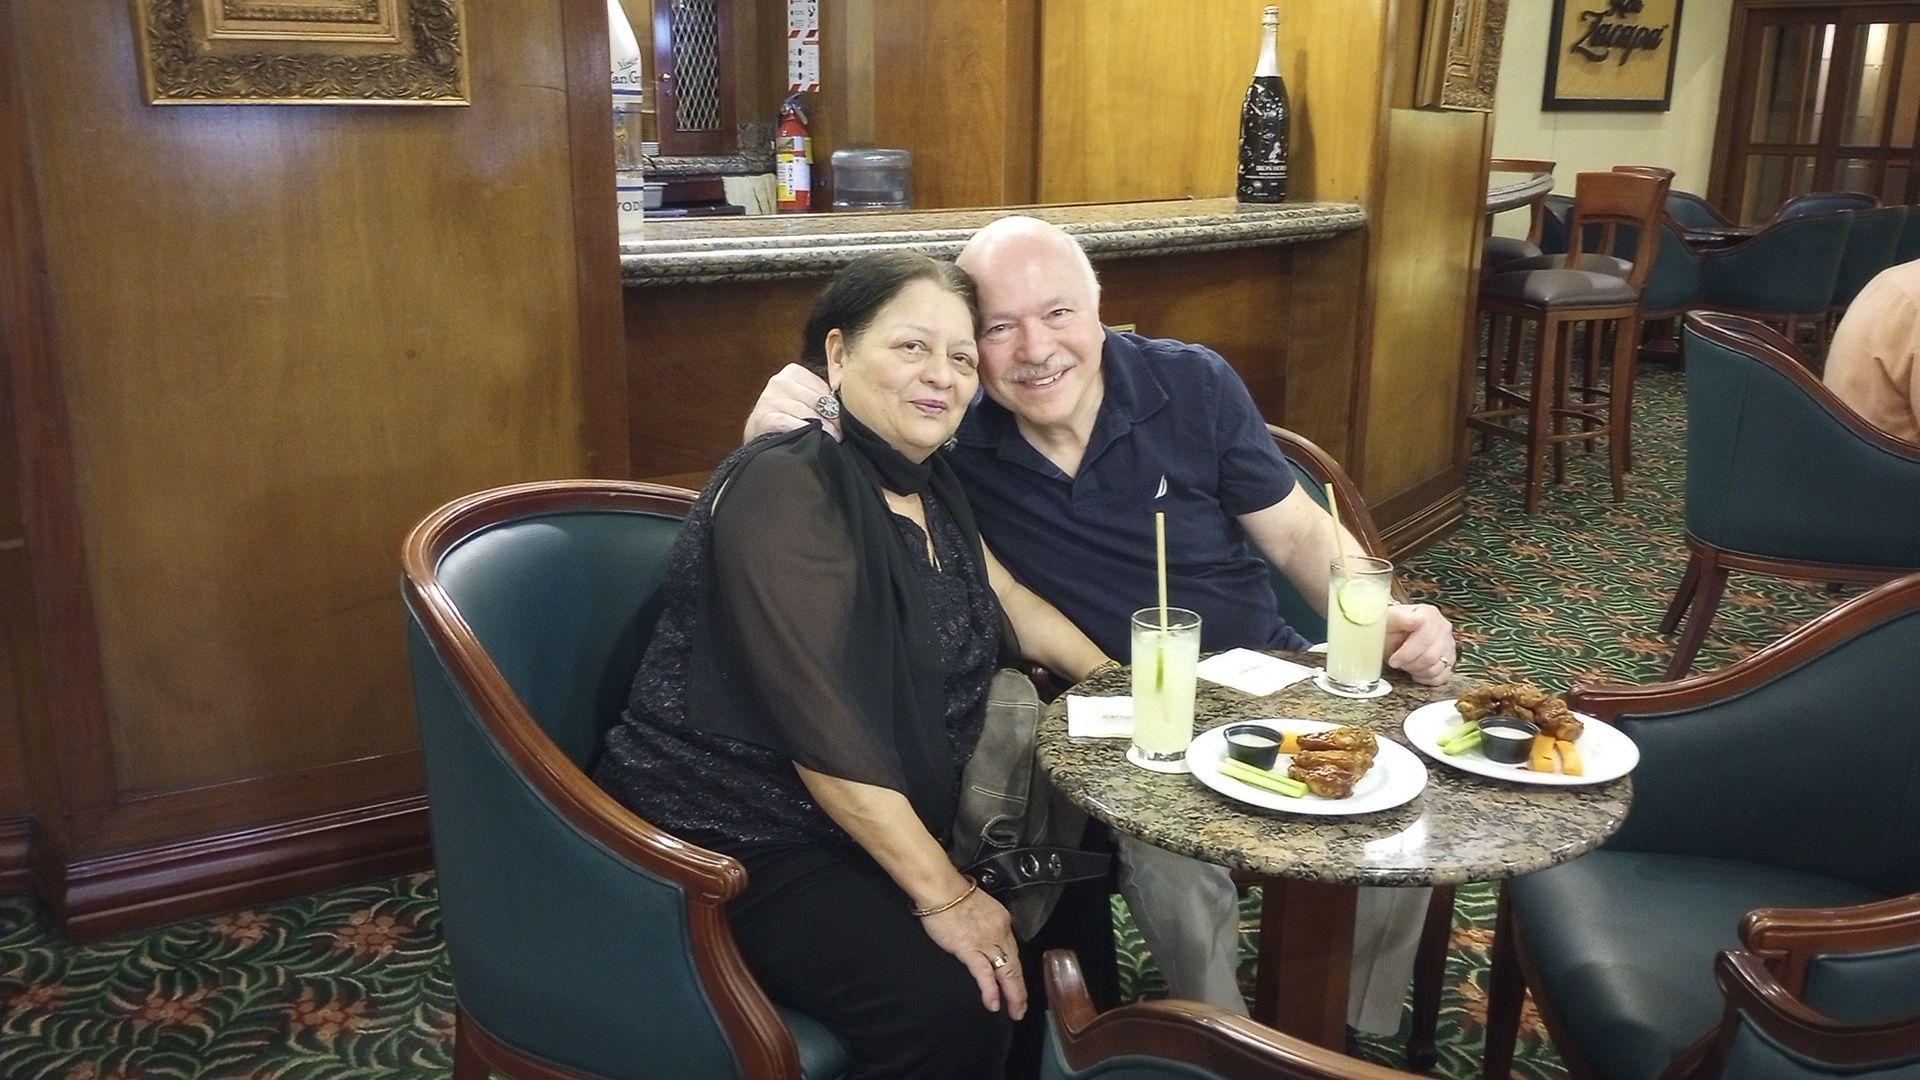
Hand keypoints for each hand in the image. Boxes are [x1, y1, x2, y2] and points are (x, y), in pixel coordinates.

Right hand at [743, 363, 838, 442]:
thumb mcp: (803, 400)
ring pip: (805, 412)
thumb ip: (820, 395)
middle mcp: (778, 382)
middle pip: (815, 399)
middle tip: (841, 432)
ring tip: (833, 438)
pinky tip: (813, 439)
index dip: (834, 405)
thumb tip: (850, 399)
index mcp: (792, 372)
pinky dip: (804, 430)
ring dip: (822, 427)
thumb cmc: (787, 418)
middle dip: (831, 417)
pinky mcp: (763, 416)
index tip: (841, 420)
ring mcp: (769, 399)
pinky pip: (790, 422)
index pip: (821, 387)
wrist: (760, 438)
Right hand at [917, 886, 1026, 1019]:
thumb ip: (984, 923)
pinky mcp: (969, 949)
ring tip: (1015, 1011)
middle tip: (1021, 1006)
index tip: (1017, 983)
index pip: (1013, 950)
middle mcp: (999, 932)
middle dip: (1020, 989)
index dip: (1016, 970)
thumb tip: (982, 937)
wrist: (941, 888)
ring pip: (1006, 972)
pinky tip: (994, 1004)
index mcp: (1002, 921)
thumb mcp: (979, 907)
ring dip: (1013, 995)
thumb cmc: (952, 895)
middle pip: (1015, 965)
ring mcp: (986, 942)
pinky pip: (984, 974)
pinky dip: (991, 991)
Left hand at [1385, 603, 1455, 684]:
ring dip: (1416, 671)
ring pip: (1436, 668)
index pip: (1425, 639)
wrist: (1392, 634)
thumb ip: (1400, 618)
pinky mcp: (1449, 660)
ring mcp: (1448, 644)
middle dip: (1409, 664)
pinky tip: (1415, 672)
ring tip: (1405, 664)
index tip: (1393, 659)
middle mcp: (1443, 628)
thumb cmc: (1389, 627)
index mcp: (1429, 614)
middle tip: (1397, 663)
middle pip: (1431, 656)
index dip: (1406, 654)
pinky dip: (1425, 678)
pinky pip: (1441, 677)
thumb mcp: (1388, 620)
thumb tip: (1417, 620)